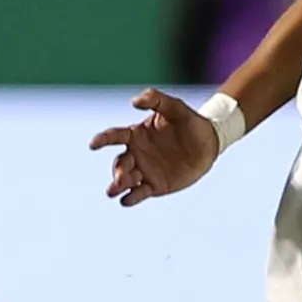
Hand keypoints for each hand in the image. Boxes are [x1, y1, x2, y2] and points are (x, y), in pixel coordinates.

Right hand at [89, 87, 222, 206]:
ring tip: (116, 191)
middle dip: (118, 172)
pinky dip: (131, 198)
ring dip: (119, 186)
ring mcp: (144, 171)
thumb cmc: (190, 123)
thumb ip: (156, 100)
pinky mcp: (155, 186)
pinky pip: (139, 194)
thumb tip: (133, 102)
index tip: (93, 145)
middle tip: (121, 179)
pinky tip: (126, 201)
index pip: (114, 136)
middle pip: (120, 163)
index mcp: (135, 134)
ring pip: (126, 180)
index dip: (102, 140)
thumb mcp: (176, 107)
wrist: (208, 144)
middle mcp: (136, 153)